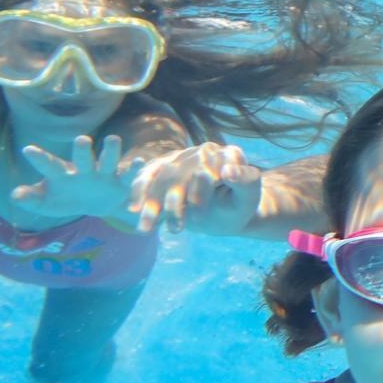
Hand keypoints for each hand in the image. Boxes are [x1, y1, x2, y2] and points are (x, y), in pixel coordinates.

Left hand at [10, 135, 144, 219]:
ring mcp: (103, 173)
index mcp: (62, 174)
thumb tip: (14, 195)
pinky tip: (137, 161)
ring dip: (110, 150)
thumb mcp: (47, 202)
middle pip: (82, 158)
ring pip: (108, 160)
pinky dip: (132, 168)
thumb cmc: (65, 198)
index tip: (27, 150)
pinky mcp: (119, 182)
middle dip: (82, 150)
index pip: (49, 165)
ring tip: (113, 139)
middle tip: (82, 140)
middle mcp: (83, 169)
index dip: (39, 158)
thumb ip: (32, 198)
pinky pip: (127, 174)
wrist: (94, 204)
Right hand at [129, 142, 262, 233]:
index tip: (198, 218)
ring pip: (161, 178)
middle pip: (181, 174)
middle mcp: (204, 151)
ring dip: (152, 204)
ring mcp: (182, 157)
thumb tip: (228, 170)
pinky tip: (133, 210)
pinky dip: (137, 192)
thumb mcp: (249, 197)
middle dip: (174, 204)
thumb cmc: (240, 205)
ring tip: (146, 230)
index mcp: (228, 154)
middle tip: (174, 230)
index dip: (200, 193)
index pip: (209, 170)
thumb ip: (245, 182)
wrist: (227, 212)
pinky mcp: (164, 166)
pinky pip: (147, 176)